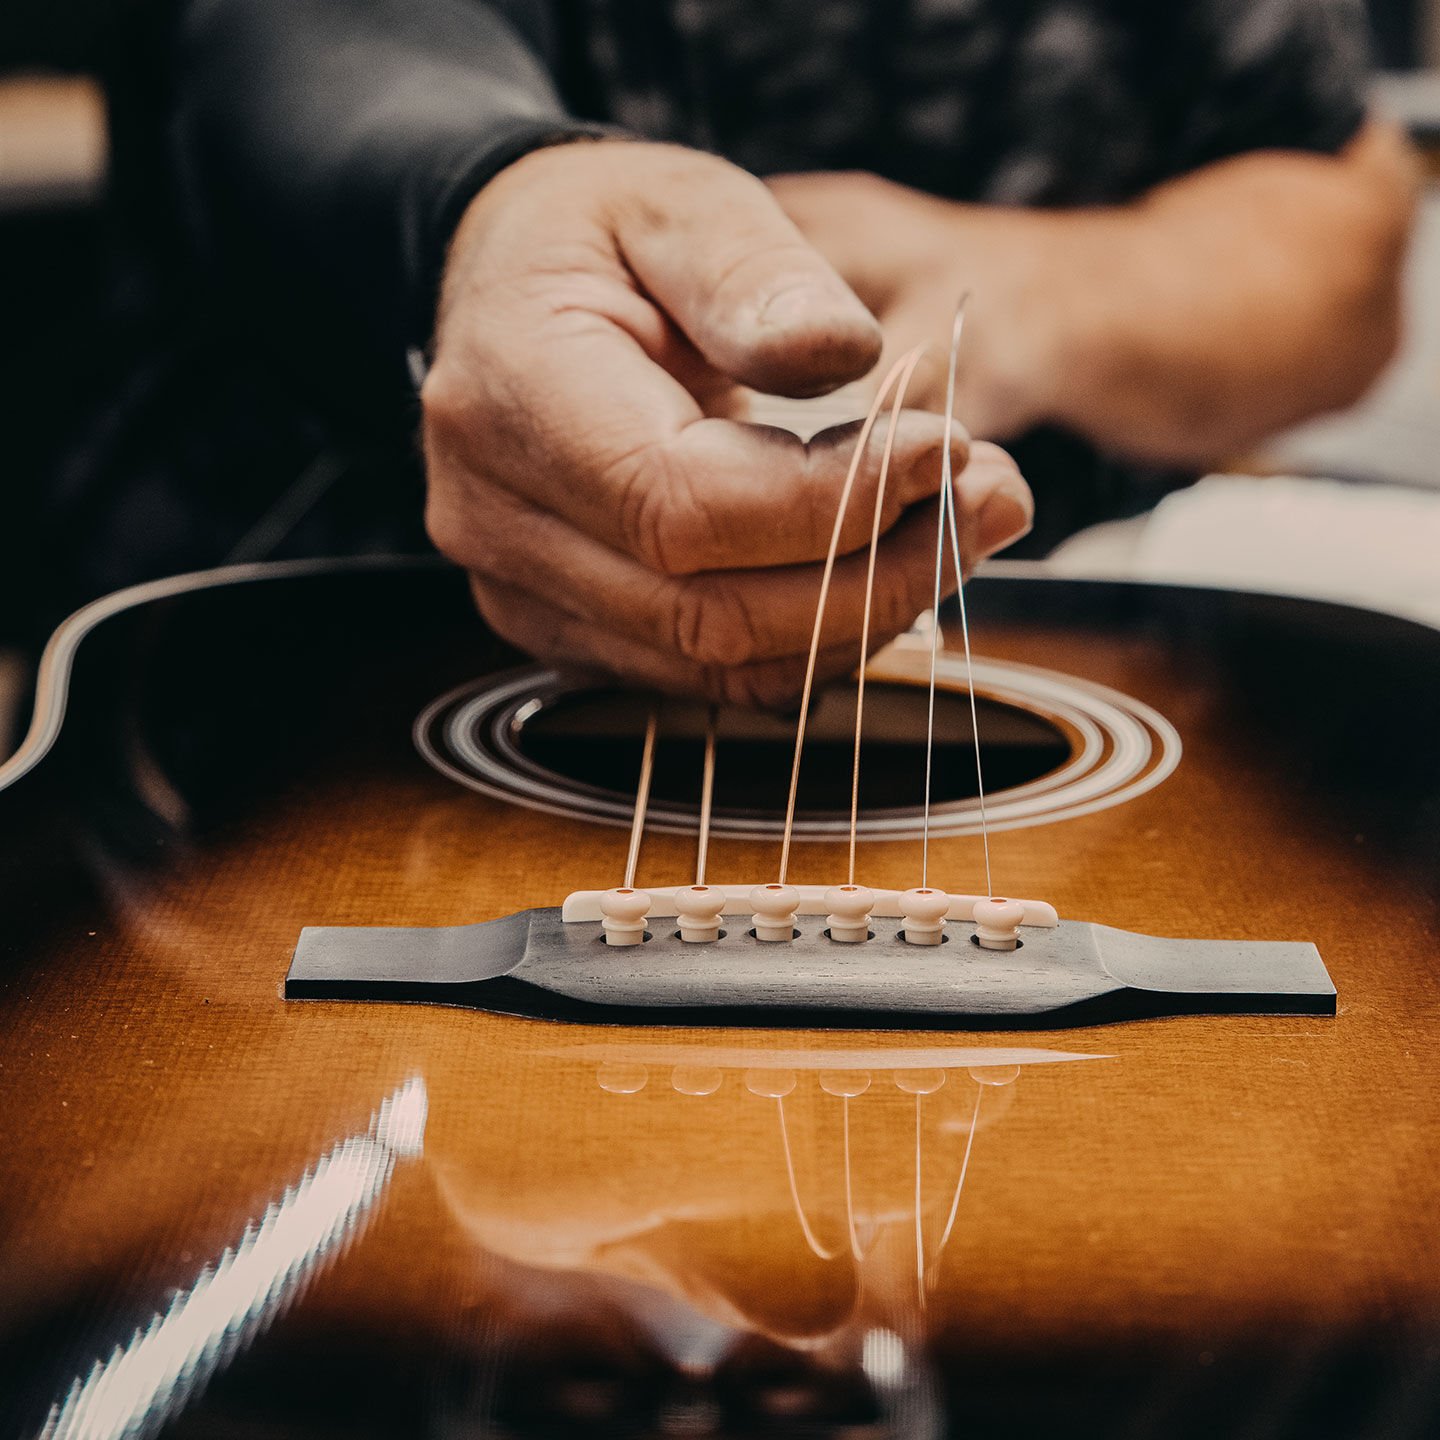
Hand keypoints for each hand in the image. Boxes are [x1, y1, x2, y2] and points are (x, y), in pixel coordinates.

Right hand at [422, 141, 1032, 705]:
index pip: (680, 506)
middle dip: (876, 573)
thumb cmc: (600, 238)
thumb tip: (845, 353)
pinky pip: (707, 672)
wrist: (514, 291)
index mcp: (513, 395)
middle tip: (989, 499)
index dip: (831, 503)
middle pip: (707, 613)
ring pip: (717, 663)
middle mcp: (495, 517)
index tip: (947, 449)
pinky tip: (875, 566)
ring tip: (954, 525)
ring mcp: (522, 589)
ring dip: (862, 614)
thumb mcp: (680, 204)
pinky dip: (812, 636)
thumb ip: (755, 272)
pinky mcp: (567, 626)